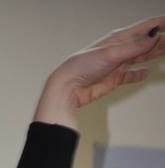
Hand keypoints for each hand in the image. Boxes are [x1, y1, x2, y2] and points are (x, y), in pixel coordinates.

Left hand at [33, 16, 163, 129]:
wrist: (67, 88)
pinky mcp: (113, 79)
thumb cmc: (83, 66)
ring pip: (141, 56)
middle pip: (146, 42)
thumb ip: (135, 47)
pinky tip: (146, 73)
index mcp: (119, 37)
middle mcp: (119, 49)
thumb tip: (155, 36)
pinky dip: (138, 75)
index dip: (160, 24)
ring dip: (154, 54)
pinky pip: (130, 75)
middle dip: (161, 40)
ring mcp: (117, 64)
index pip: (145, 26)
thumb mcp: (112, 53)